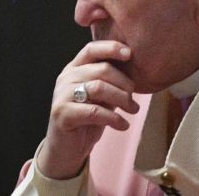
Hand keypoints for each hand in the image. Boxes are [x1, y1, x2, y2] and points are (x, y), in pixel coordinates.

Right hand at [36, 41, 139, 179]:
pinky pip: (94, 111)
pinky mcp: (63, 114)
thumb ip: (111, 83)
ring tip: (133, 110)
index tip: (130, 54)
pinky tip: (123, 125)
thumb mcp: (100, 97)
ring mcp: (62, 95)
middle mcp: (66, 78)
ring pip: (98, 87)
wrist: (66, 150)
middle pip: (101, 69)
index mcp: (74, 68)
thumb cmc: (86, 120)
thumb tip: (136, 73)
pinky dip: (113, 118)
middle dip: (124, 83)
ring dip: (122, 99)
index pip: (91, 49)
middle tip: (134, 98)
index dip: (111, 48)